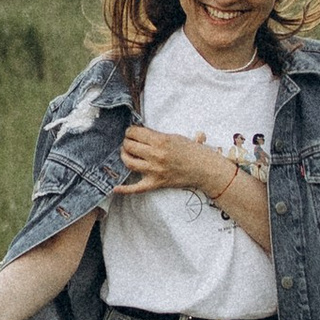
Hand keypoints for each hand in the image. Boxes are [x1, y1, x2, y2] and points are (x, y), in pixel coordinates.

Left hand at [117, 123, 236, 202]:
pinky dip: (125, 189)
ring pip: (129, 163)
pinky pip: (137, 188)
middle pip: (129, 147)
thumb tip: (139, 133)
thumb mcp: (174, 137)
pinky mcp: (156, 183)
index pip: (135, 133)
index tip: (131, 131)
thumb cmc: (192, 151)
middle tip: (128, 141)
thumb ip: (156, 136)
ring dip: (124, 156)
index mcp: (161, 141)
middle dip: (126, 142)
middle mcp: (156, 156)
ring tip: (126, 153)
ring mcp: (155, 171)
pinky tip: (115, 188)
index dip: (130, 131)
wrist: (204, 168)